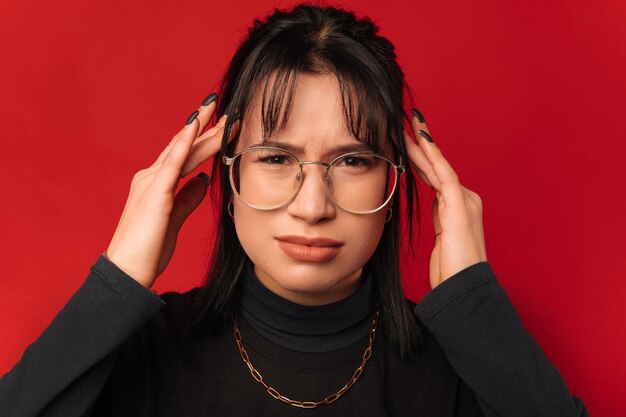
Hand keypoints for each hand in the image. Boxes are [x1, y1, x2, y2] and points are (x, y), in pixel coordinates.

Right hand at [105, 94, 238, 288]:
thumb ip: (187, 197)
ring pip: (182, 150)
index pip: (184, 155)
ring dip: (202, 130)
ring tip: (218, 112)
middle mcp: (152, 177)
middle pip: (184, 147)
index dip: (202, 138)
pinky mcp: (155, 193)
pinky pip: (172, 163)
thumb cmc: (148, 247)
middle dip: (206, 127)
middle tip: (224, 109)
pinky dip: (184, 144)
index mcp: (157, 183)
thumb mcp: (175, 218)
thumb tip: (202, 180)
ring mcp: (151, 182)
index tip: (220, 124)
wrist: (129, 269)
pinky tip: (194, 128)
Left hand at [403, 109, 487, 289]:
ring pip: (439, 167)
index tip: (407, 140)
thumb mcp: (442, 238)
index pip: (437, 175)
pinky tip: (422, 143)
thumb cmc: (451, 268)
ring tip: (410, 127)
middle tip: (408, 123)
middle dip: (422, 144)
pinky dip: (433, 157)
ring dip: (424, 146)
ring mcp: (465, 202)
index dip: (422, 157)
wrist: (462, 287)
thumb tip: (433, 207)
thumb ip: (440, 219)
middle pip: (438, 166)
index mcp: (459, 206)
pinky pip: (444, 176)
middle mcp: (465, 199)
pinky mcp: (460, 208)